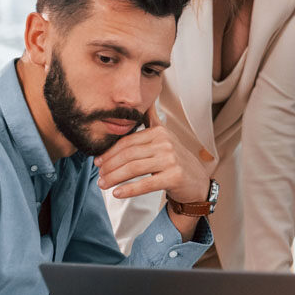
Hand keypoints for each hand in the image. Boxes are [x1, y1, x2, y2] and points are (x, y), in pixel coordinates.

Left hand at [94, 109, 207, 238]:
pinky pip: (146, 184)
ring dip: (114, 178)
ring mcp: (171, 160)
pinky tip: (117, 193)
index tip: (98, 162)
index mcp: (159, 132)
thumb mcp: (165, 137)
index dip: (109, 152)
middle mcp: (166, 143)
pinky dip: (129, 189)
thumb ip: (151, 120)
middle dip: (109, 166)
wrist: (197, 181)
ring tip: (103, 184)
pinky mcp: (174, 177)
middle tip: (99, 175)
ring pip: (133, 168)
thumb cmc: (175, 159)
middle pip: (128, 154)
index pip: (127, 142)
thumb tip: (145, 100)